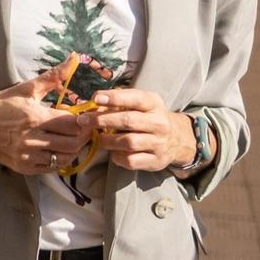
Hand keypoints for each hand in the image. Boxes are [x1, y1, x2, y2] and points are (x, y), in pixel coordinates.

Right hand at [0, 60, 93, 175]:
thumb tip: (74, 57)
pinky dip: (60, 159)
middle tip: (84, 129)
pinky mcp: (24, 167)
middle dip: (83, 136)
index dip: (84, 121)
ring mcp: (27, 156)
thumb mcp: (26, 88)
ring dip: (74, 149)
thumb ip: (53, 76)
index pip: (72, 124)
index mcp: (34, 117)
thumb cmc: (1, 105)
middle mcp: (31, 139)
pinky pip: (51, 168)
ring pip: (65, 158)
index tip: (86, 117)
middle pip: (72, 143)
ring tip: (73, 139)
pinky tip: (58, 149)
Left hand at [76, 87, 195, 172]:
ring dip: (108, 140)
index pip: (135, 98)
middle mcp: (159, 123)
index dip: (115, 98)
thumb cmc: (148, 117)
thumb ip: (119, 102)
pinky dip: (117, 156)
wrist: (176, 139)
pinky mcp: (156, 160)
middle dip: (102, 120)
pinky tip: (113, 152)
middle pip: (128, 121)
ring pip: (128, 142)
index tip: (96, 98)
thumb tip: (92, 103)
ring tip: (98, 138)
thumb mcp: (140, 104)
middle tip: (83, 120)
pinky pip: (131, 160)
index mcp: (154, 104)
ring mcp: (159, 143)